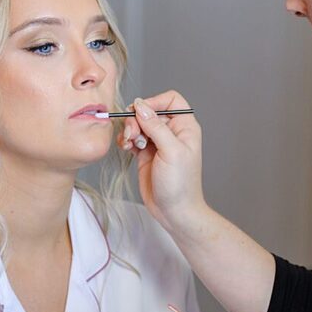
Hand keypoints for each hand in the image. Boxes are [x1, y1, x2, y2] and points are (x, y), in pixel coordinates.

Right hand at [118, 91, 206, 231]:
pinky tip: (126, 147)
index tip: (141, 112)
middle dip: (137, 120)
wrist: (174, 210)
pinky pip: (132, 137)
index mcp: (185, 127)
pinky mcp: (146, 153)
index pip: (170, 100)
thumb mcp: (170, 152)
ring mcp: (158, 142)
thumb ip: (156, 126)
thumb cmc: (180, 184)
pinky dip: (126, 140)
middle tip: (131, 134)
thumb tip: (140, 106)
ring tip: (128, 143)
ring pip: (139, 124)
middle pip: (149, 111)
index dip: (154, 102)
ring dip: (130, 130)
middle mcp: (172, 132)